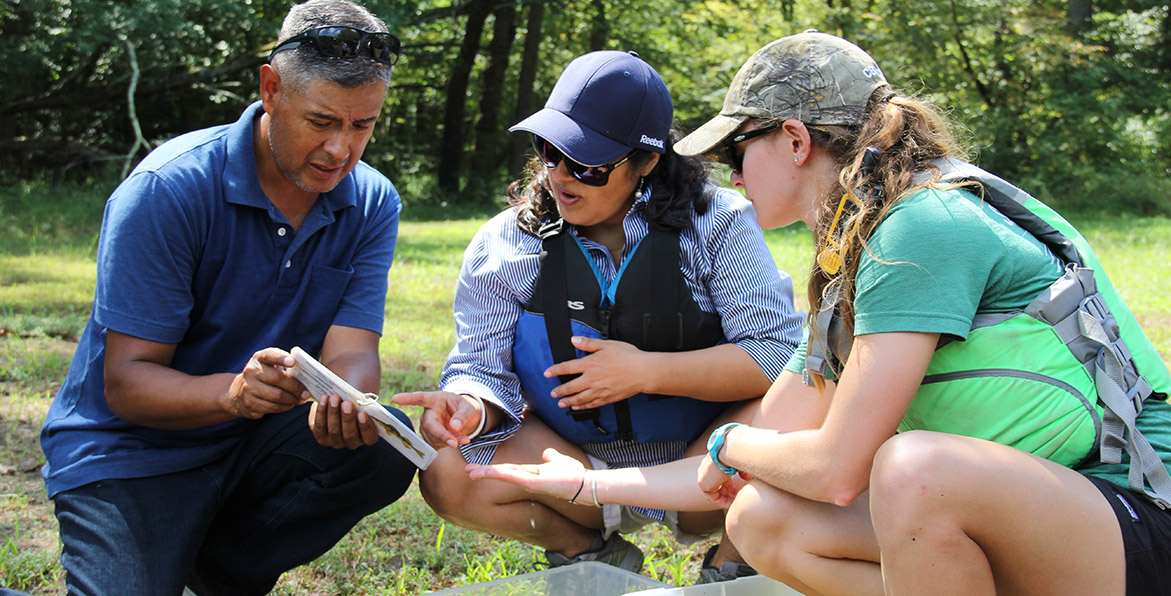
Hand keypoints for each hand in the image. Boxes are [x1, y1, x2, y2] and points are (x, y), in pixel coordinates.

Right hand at [225, 348, 305, 418]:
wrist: (238, 392)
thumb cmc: (263, 376)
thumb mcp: (270, 365)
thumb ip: (285, 365)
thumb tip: (307, 376)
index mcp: (259, 358)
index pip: (270, 355)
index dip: (281, 358)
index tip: (292, 362)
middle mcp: (251, 372)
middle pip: (278, 379)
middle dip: (295, 387)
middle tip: (306, 392)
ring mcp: (249, 389)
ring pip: (277, 396)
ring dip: (293, 399)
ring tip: (300, 399)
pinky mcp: (250, 404)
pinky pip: (274, 407)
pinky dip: (286, 407)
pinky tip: (290, 404)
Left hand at [308, 394, 380, 448]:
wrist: (339, 402)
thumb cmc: (356, 402)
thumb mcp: (363, 402)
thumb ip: (363, 403)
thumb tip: (358, 399)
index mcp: (368, 436)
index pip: (369, 437)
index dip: (366, 427)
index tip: (362, 413)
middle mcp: (352, 442)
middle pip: (350, 435)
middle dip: (348, 418)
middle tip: (347, 403)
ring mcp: (335, 441)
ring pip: (334, 431)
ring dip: (333, 413)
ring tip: (334, 398)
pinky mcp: (321, 436)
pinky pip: (319, 426)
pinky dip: (321, 411)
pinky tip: (324, 398)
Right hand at [392, 391, 483, 448]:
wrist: (465, 418)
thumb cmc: (464, 409)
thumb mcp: (468, 408)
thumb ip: (462, 415)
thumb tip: (454, 426)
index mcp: (435, 399)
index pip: (420, 398)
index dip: (407, 399)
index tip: (395, 399)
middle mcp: (428, 413)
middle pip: (429, 425)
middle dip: (441, 435)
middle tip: (455, 443)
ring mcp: (427, 426)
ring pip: (433, 437)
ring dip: (449, 440)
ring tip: (464, 439)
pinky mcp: (429, 437)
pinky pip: (436, 444)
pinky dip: (448, 444)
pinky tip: (457, 441)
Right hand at [465, 447, 587, 500]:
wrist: (584, 484)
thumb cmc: (573, 475)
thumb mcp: (559, 461)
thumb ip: (551, 457)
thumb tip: (546, 453)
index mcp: (530, 474)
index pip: (508, 470)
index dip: (493, 468)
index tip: (478, 466)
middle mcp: (527, 479)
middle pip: (501, 473)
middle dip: (484, 472)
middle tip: (466, 471)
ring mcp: (529, 482)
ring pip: (504, 475)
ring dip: (487, 473)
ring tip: (470, 472)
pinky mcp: (533, 483)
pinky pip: (513, 477)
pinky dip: (500, 474)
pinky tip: (487, 472)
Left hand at [543, 337, 645, 408]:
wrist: (643, 372)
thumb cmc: (628, 356)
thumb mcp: (607, 344)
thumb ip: (589, 343)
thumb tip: (575, 340)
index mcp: (590, 364)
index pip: (567, 368)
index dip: (555, 371)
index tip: (547, 373)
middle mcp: (592, 379)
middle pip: (570, 387)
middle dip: (559, 391)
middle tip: (553, 393)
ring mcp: (599, 390)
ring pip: (579, 398)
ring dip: (568, 401)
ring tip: (561, 403)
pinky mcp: (607, 398)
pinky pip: (591, 404)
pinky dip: (582, 407)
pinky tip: (578, 407)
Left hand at [697, 454, 747, 507]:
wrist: (726, 450)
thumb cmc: (735, 453)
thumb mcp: (740, 461)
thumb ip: (743, 469)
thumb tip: (746, 476)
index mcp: (715, 461)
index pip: (720, 476)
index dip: (730, 485)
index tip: (737, 490)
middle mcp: (707, 467)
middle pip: (717, 484)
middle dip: (728, 492)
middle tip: (737, 497)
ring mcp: (703, 474)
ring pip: (715, 491)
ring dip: (726, 498)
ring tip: (736, 502)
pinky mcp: (703, 482)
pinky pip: (713, 496)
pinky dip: (723, 501)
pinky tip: (732, 503)